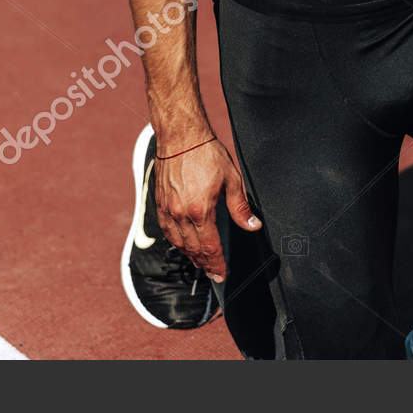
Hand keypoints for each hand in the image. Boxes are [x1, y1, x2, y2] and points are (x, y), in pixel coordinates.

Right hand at [153, 137, 260, 282]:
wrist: (180, 137)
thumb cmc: (206, 153)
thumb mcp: (231, 179)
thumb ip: (240, 207)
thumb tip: (253, 225)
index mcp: (201, 210)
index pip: (210, 247)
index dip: (217, 264)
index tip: (222, 275)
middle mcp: (181, 214)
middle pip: (194, 249)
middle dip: (205, 265)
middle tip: (214, 275)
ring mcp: (168, 210)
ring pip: (179, 243)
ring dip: (190, 256)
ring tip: (201, 263)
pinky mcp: (160, 204)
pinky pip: (167, 231)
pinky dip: (176, 242)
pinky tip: (183, 245)